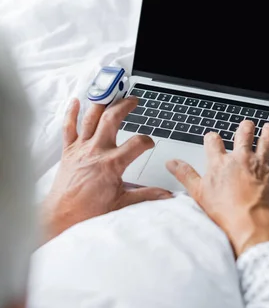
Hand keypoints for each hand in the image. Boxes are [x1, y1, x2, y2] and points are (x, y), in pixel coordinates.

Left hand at [41, 97, 170, 243]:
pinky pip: (68, 127)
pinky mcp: (68, 151)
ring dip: (101, 103)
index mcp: (112, 164)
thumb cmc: (89, 210)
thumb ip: (147, 195)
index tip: (149, 143)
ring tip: (110, 93)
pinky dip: (71, 113)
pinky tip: (75, 101)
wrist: (63, 215)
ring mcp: (81, 149)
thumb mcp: (122, 203)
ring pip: (91, 118)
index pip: (137, 143)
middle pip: (112, 119)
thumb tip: (167, 195)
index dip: (147, 141)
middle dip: (124, 105)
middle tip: (133, 100)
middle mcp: (97, 151)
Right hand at [167, 120, 268, 255]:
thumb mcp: (198, 193)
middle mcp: (241, 160)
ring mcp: (259, 166)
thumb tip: (172, 163)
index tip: (212, 138)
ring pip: (266, 143)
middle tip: (246, 126)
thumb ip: (185, 175)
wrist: (248, 224)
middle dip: (244, 129)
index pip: (213, 142)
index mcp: (220, 163)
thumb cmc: (224, 211)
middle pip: (243, 136)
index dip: (212, 139)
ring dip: (268, 134)